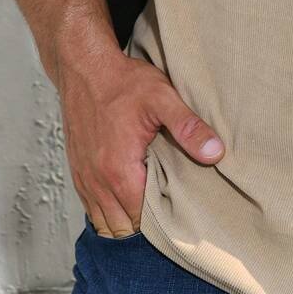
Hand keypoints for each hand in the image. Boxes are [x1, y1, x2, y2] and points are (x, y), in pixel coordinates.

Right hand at [56, 48, 225, 237]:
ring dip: (125, 220)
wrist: (85, 66)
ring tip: (150, 210)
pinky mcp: (77, 169)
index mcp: (118, 169)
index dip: (162, 223)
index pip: (141, 220)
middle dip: (145, 227)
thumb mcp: (162, 98)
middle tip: (170, 215)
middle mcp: (96, 180)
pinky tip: (126, 198)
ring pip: (102, 220)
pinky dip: (107, 209)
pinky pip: (90, 206)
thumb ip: (189, 127)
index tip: (182, 215)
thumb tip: (215, 153)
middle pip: (121, 227)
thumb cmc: (123, 81)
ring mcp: (84, 176)